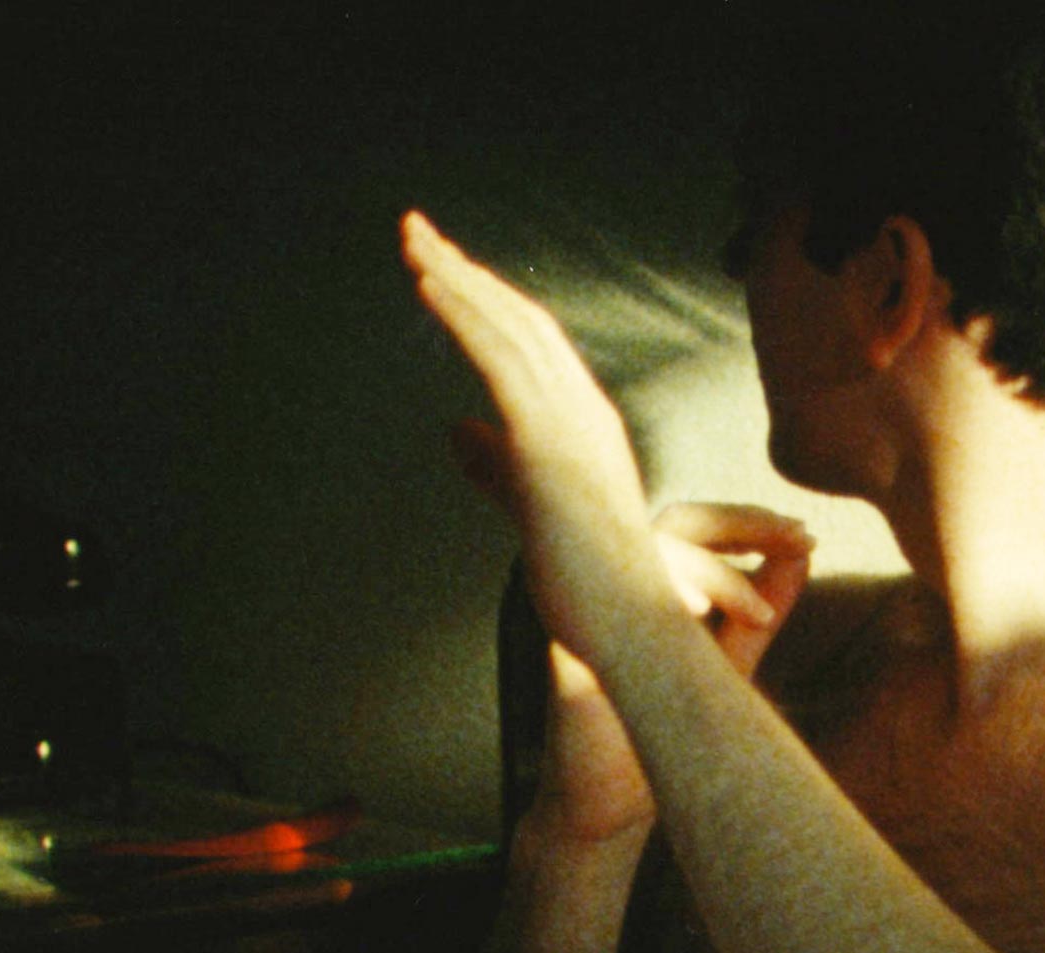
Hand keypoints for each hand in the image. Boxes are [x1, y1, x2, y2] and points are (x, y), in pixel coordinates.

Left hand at [402, 210, 660, 665]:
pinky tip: (428, 286)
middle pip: (521, 319)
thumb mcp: (531, 511)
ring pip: (509, 325)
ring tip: (412, 241)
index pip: (533, 345)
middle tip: (415, 231)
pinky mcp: (547, 443)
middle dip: (465, 270)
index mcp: (584, 427)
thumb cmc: (592, 587)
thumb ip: (496, 468)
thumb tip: (457, 432)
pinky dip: (463, 315)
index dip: (486, 301)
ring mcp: (570, 423)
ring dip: (456, 276)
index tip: (442, 271)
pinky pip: (500, 360)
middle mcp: (583, 411)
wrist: (632, 628)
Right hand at [539, 503, 814, 842]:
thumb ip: (756, 610)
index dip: (751, 520)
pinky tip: (699, 613)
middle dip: (743, 523)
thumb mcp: (724, 664)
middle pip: (676, 522)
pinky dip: (656, 596)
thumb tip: (801, 555)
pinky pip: (606, 602)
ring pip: (646, 552)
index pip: (698, 525)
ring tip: (759, 615)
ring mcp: (588, 614)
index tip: (806, 534)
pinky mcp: (568, 651)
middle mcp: (612, 587)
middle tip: (798, 539)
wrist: (604, 810)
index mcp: (646, 582)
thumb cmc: (655, 736)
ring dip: (711, 569)